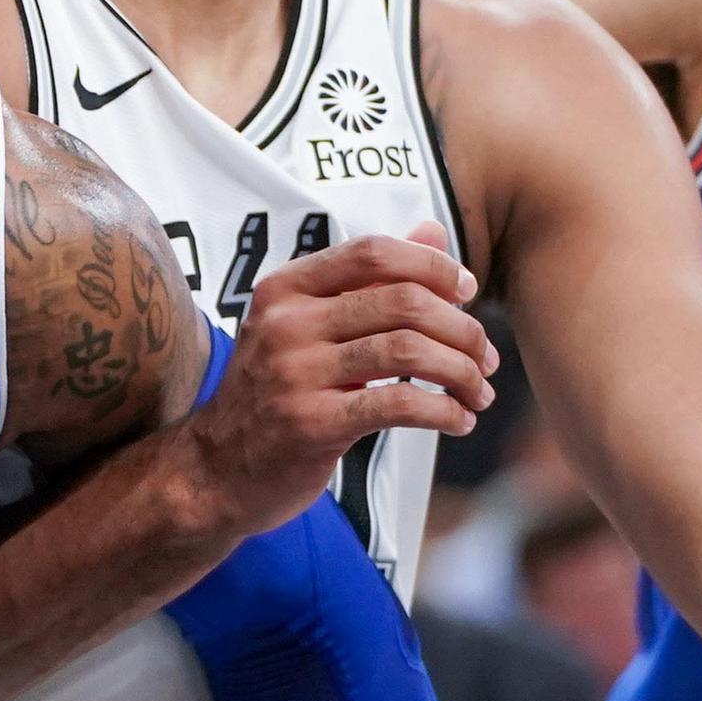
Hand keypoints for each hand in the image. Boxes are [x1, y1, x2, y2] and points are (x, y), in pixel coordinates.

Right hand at [178, 225, 498, 539]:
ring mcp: (295, 374)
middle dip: (461, 328)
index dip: (432, 265)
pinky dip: (443, 411)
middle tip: (485, 356)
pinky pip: (398, 405)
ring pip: (407, 351)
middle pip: (402, 301)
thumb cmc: (275, 394)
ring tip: (479, 391)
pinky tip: (459, 420)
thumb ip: (371, 279)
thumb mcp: (310, 326)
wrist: (216, 471)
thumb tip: (434, 229)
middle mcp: (286, 323)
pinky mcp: (311, 424)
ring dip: (461, 372)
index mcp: (285, 289)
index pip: (373, 252)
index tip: (467, 291)